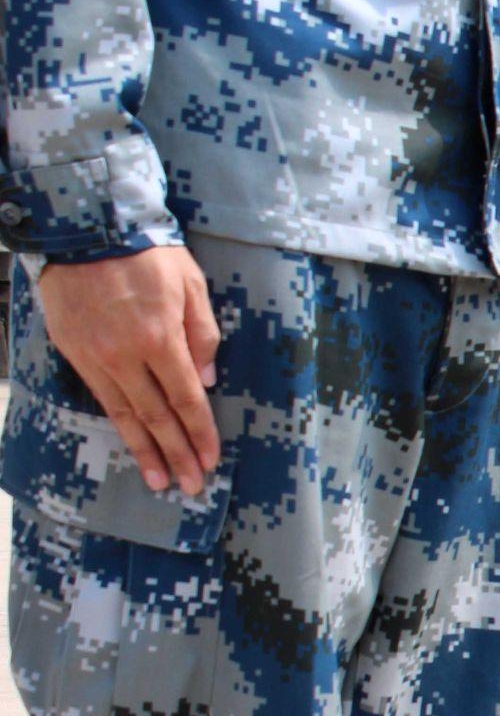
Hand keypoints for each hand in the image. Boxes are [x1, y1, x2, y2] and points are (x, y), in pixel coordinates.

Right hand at [36, 246, 221, 495]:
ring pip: (125, 414)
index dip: (200, 433)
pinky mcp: (73, 352)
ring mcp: (95, 355)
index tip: (211, 460)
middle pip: (157, 416)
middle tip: (191, 486)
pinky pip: (101, 397)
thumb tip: (207, 383)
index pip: (186, 399)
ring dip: (145, 450)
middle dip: (177, 454)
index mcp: (160, 338)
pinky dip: (119, 424)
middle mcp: (126, 354)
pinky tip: (131, 443)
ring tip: (160, 480)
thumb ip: (203, 336)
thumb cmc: (148, 254)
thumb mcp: (192, 286)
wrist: (86, 229)